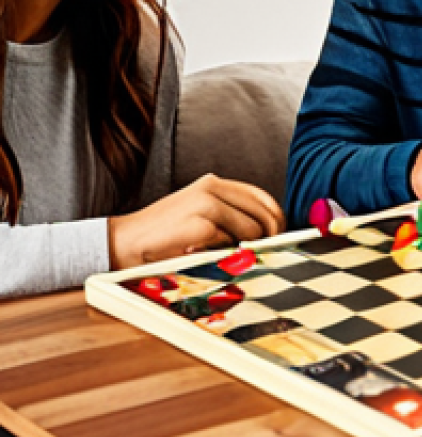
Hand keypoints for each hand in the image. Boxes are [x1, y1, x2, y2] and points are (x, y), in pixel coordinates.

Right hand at [108, 173, 284, 268]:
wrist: (126, 241)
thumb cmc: (165, 233)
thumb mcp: (199, 213)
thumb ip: (229, 214)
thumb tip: (266, 231)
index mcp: (213, 183)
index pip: (260, 195)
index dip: (275, 215)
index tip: (280, 232)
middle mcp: (212, 188)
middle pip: (263, 211)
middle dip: (271, 233)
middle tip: (269, 249)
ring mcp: (207, 204)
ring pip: (251, 229)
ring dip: (245, 246)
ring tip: (224, 252)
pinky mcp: (202, 224)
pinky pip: (231, 243)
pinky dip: (224, 252)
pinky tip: (206, 253)